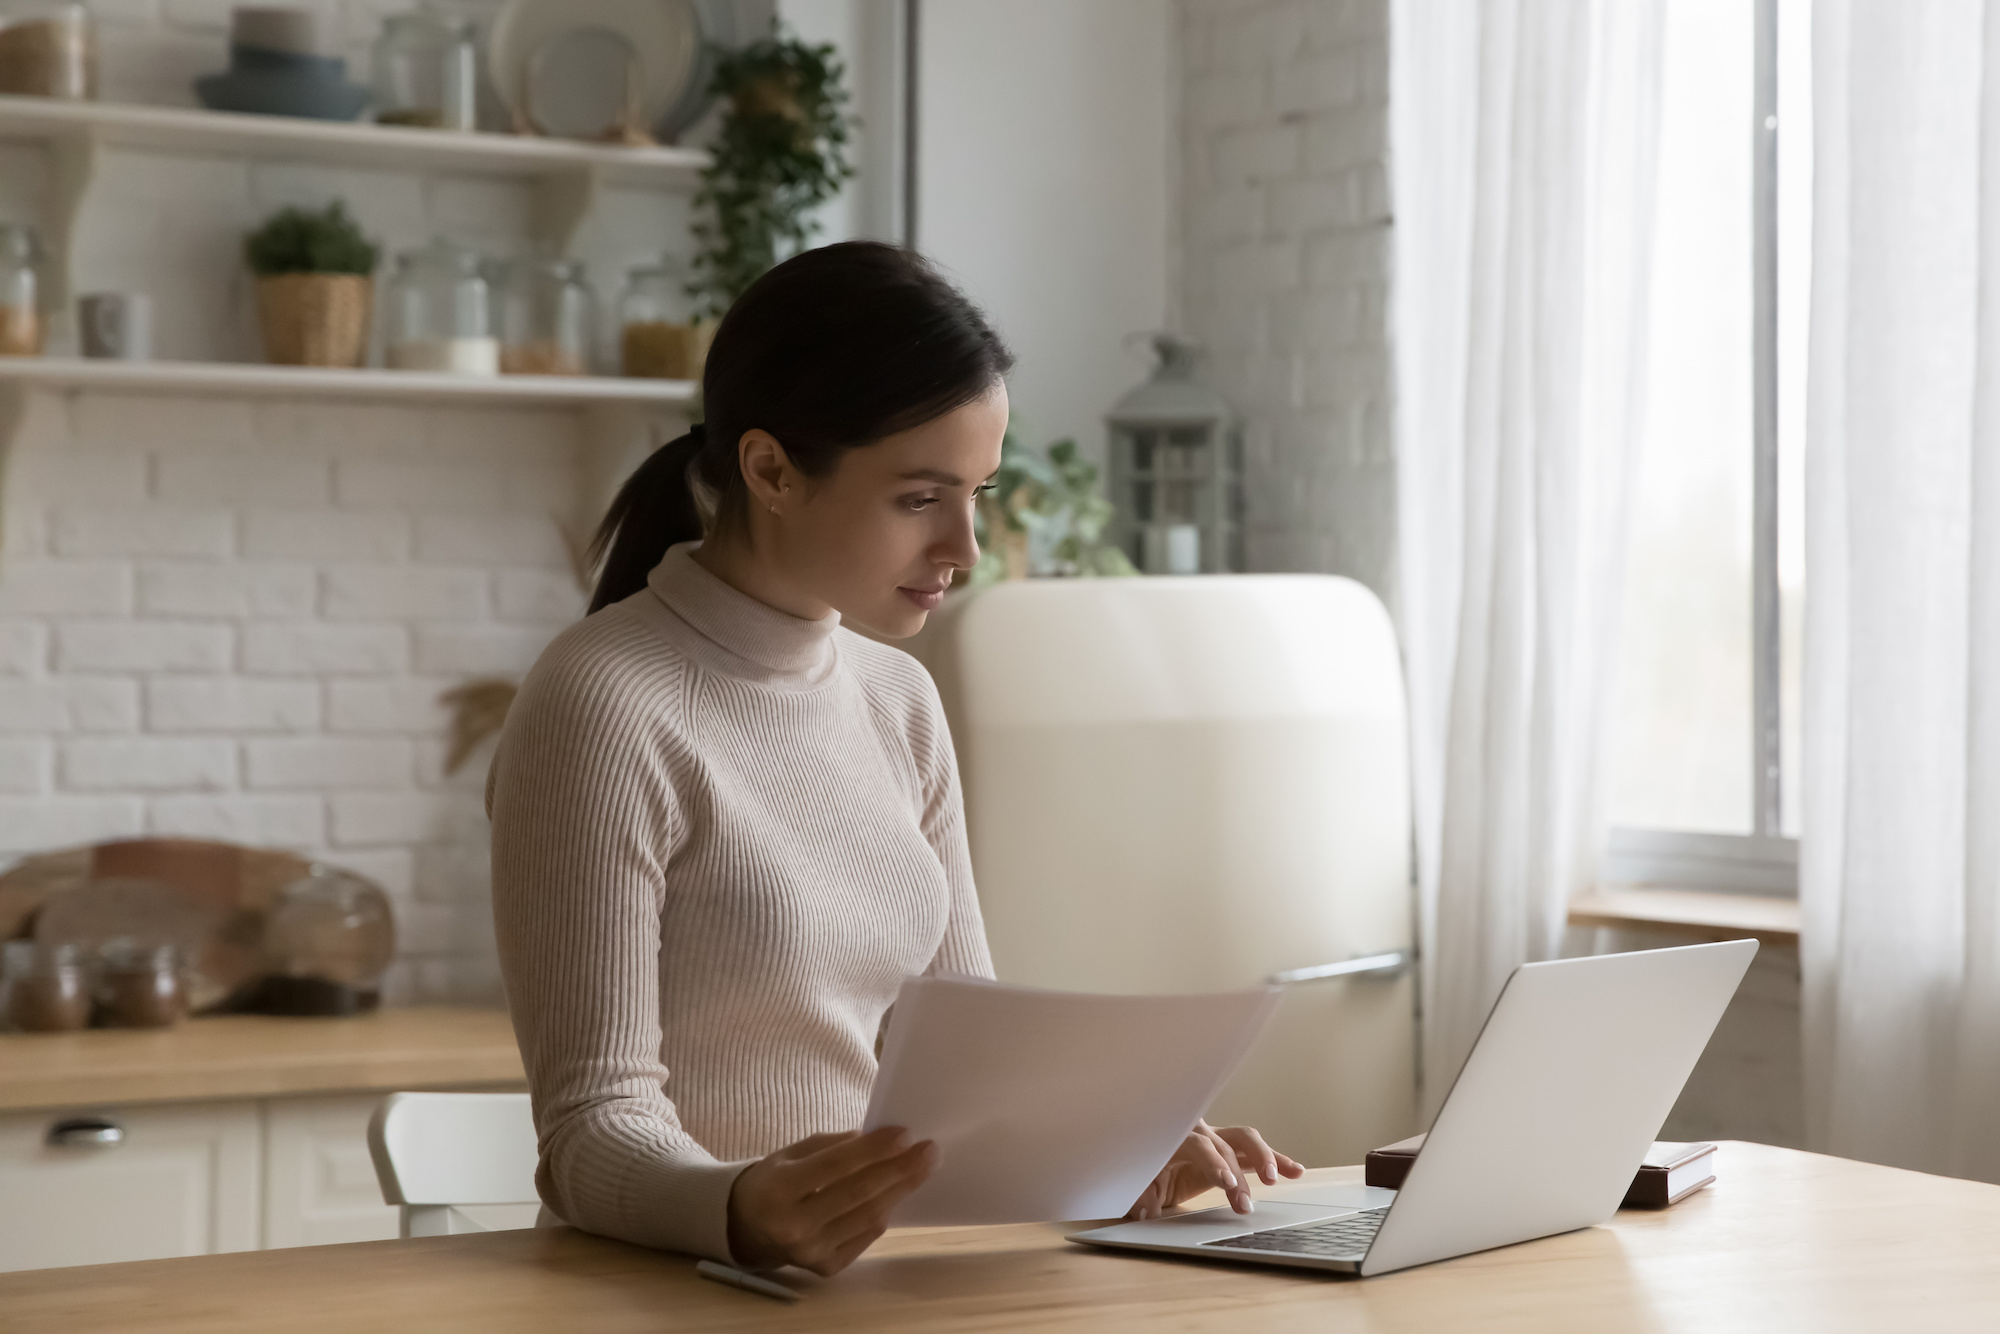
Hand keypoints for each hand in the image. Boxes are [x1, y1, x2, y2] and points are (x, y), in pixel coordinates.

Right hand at [725, 1126, 936, 1274]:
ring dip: (901, 1189)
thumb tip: (877, 1138)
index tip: (905, 1134)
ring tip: (923, 1167)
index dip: (873, 1150)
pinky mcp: (826, 1268)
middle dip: (899, 1169)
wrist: (746, 1228)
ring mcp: (811, 1252)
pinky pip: (866, 1235)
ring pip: (868, 1216)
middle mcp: (793, 1226)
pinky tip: (898, 1191)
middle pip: (859, 1193)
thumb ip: (832, 1145)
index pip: (835, 1166)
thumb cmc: (773, 1182)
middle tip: (929, 1150)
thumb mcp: (791, 1153)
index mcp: (779, 1190)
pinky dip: (885, 1210)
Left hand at [1125, 1121, 1304, 1219]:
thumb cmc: (1138, 1164)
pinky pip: (1254, 1153)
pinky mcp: (1228, 1151)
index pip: (1199, 1147)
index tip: (1229, 1183)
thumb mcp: (1133, 1182)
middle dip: (1239, 1171)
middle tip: (1246, 1200)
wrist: (1142, 1152)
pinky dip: (1275, 1160)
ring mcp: (1215, 1139)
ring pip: (1245, 1139)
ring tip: (1277, 1178)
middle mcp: (1199, 1133)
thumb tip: (1147, 1211)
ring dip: (1264, 1157)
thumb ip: (1140, 1195)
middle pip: (1226, 1143)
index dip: (1214, 1163)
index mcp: (1175, 1137)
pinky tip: (1295, 1171)